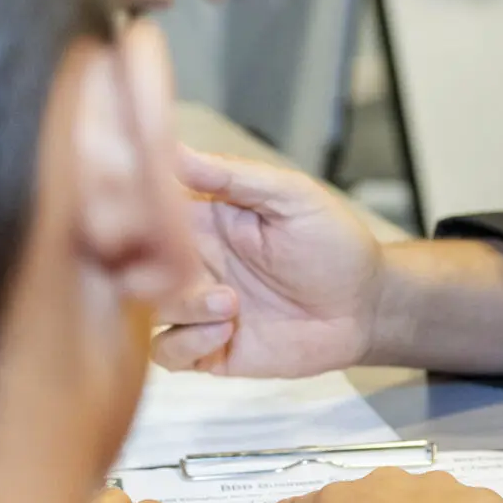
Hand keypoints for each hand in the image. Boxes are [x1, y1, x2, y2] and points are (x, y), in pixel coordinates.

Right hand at [155, 148, 388, 375]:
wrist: (366, 307)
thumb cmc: (334, 243)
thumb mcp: (291, 197)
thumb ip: (234, 175)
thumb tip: (174, 150)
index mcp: (203, 219)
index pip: (148, 210)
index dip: (136, 211)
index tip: (138, 212)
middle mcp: (192, 263)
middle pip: (136, 264)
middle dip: (150, 267)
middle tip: (187, 269)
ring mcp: (198, 307)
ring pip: (147, 310)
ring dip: (180, 307)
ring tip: (229, 302)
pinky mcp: (209, 349)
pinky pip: (169, 352)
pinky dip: (186, 343)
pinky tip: (226, 330)